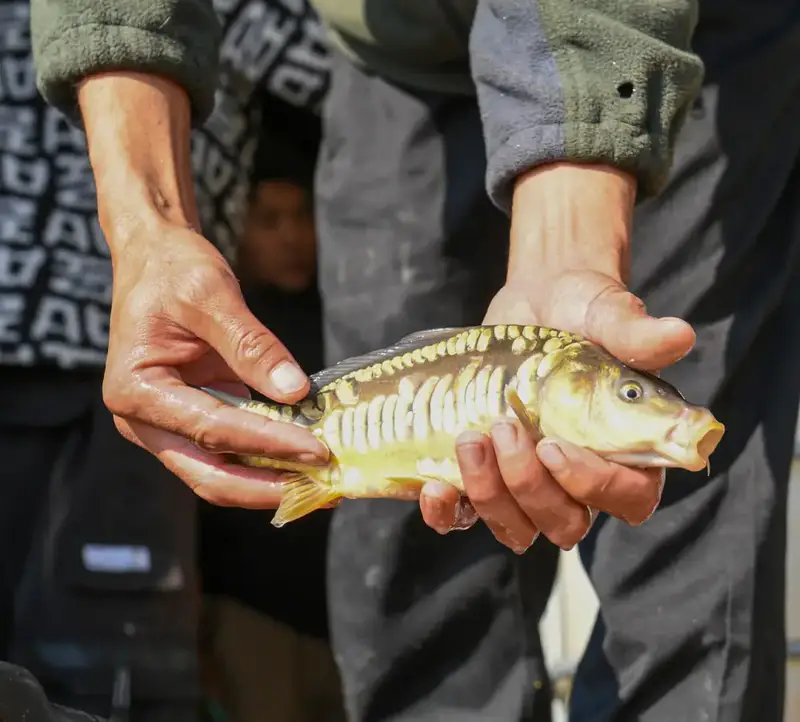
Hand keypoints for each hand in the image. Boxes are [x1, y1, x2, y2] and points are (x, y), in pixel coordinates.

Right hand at [78, 72, 326, 508]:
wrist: (154, 258)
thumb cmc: (171, 269)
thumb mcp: (211, 295)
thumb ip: (251, 345)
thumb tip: (295, 391)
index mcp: (137, 391)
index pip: (211, 430)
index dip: (268, 443)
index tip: (317, 450)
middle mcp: (146, 421)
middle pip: (209, 475)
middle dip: (267, 485)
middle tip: (323, 485)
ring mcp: (168, 426)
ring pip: (220, 472)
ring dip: (270, 478)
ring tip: (322, 479)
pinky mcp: (193, 420)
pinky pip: (231, 450)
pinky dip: (266, 456)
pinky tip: (305, 455)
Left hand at [419, 163, 695, 550]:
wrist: (537, 304)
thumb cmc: (583, 312)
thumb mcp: (605, 315)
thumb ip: (635, 334)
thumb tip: (679, 336)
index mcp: (626, 451)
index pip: (628, 497)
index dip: (592, 485)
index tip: (553, 446)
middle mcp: (579, 479)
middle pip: (565, 522)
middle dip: (529, 486)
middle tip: (504, 428)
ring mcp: (528, 483)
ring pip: (517, 528)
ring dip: (490, 496)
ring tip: (469, 439)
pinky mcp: (485, 475)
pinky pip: (468, 518)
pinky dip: (449, 513)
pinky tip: (433, 488)